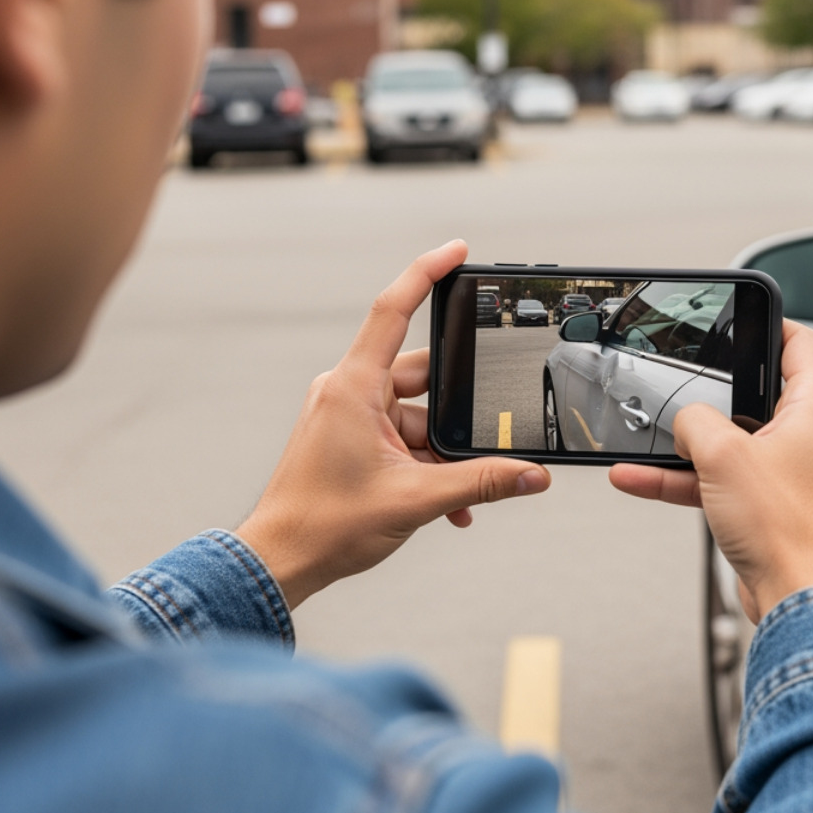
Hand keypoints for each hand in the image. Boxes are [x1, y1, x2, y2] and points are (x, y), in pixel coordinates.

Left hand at [237, 241, 549, 608]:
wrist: (281, 560)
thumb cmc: (325, 525)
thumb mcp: (417, 500)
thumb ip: (481, 483)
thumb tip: (531, 475)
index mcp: (353, 387)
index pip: (393, 310)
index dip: (427, 273)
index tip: (458, 252)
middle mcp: (347, 391)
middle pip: (421, 377)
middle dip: (456, 414)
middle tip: (482, 440)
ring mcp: (346, 414)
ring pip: (416, 415)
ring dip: (442, 452)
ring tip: (457, 495)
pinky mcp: (348, 437)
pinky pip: (400, 436)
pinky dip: (425, 462)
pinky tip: (447, 503)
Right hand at [609, 321, 812, 622]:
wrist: (800, 599)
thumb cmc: (788, 530)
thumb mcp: (722, 454)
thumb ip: (695, 422)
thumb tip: (687, 425)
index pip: (800, 343)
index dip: (770, 324)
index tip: (743, 318)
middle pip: (759, 394)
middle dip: (713, 395)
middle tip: (686, 385)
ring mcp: (794, 473)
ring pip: (734, 443)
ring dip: (689, 446)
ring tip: (647, 444)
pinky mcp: (775, 507)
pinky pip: (725, 480)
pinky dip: (688, 480)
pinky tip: (642, 480)